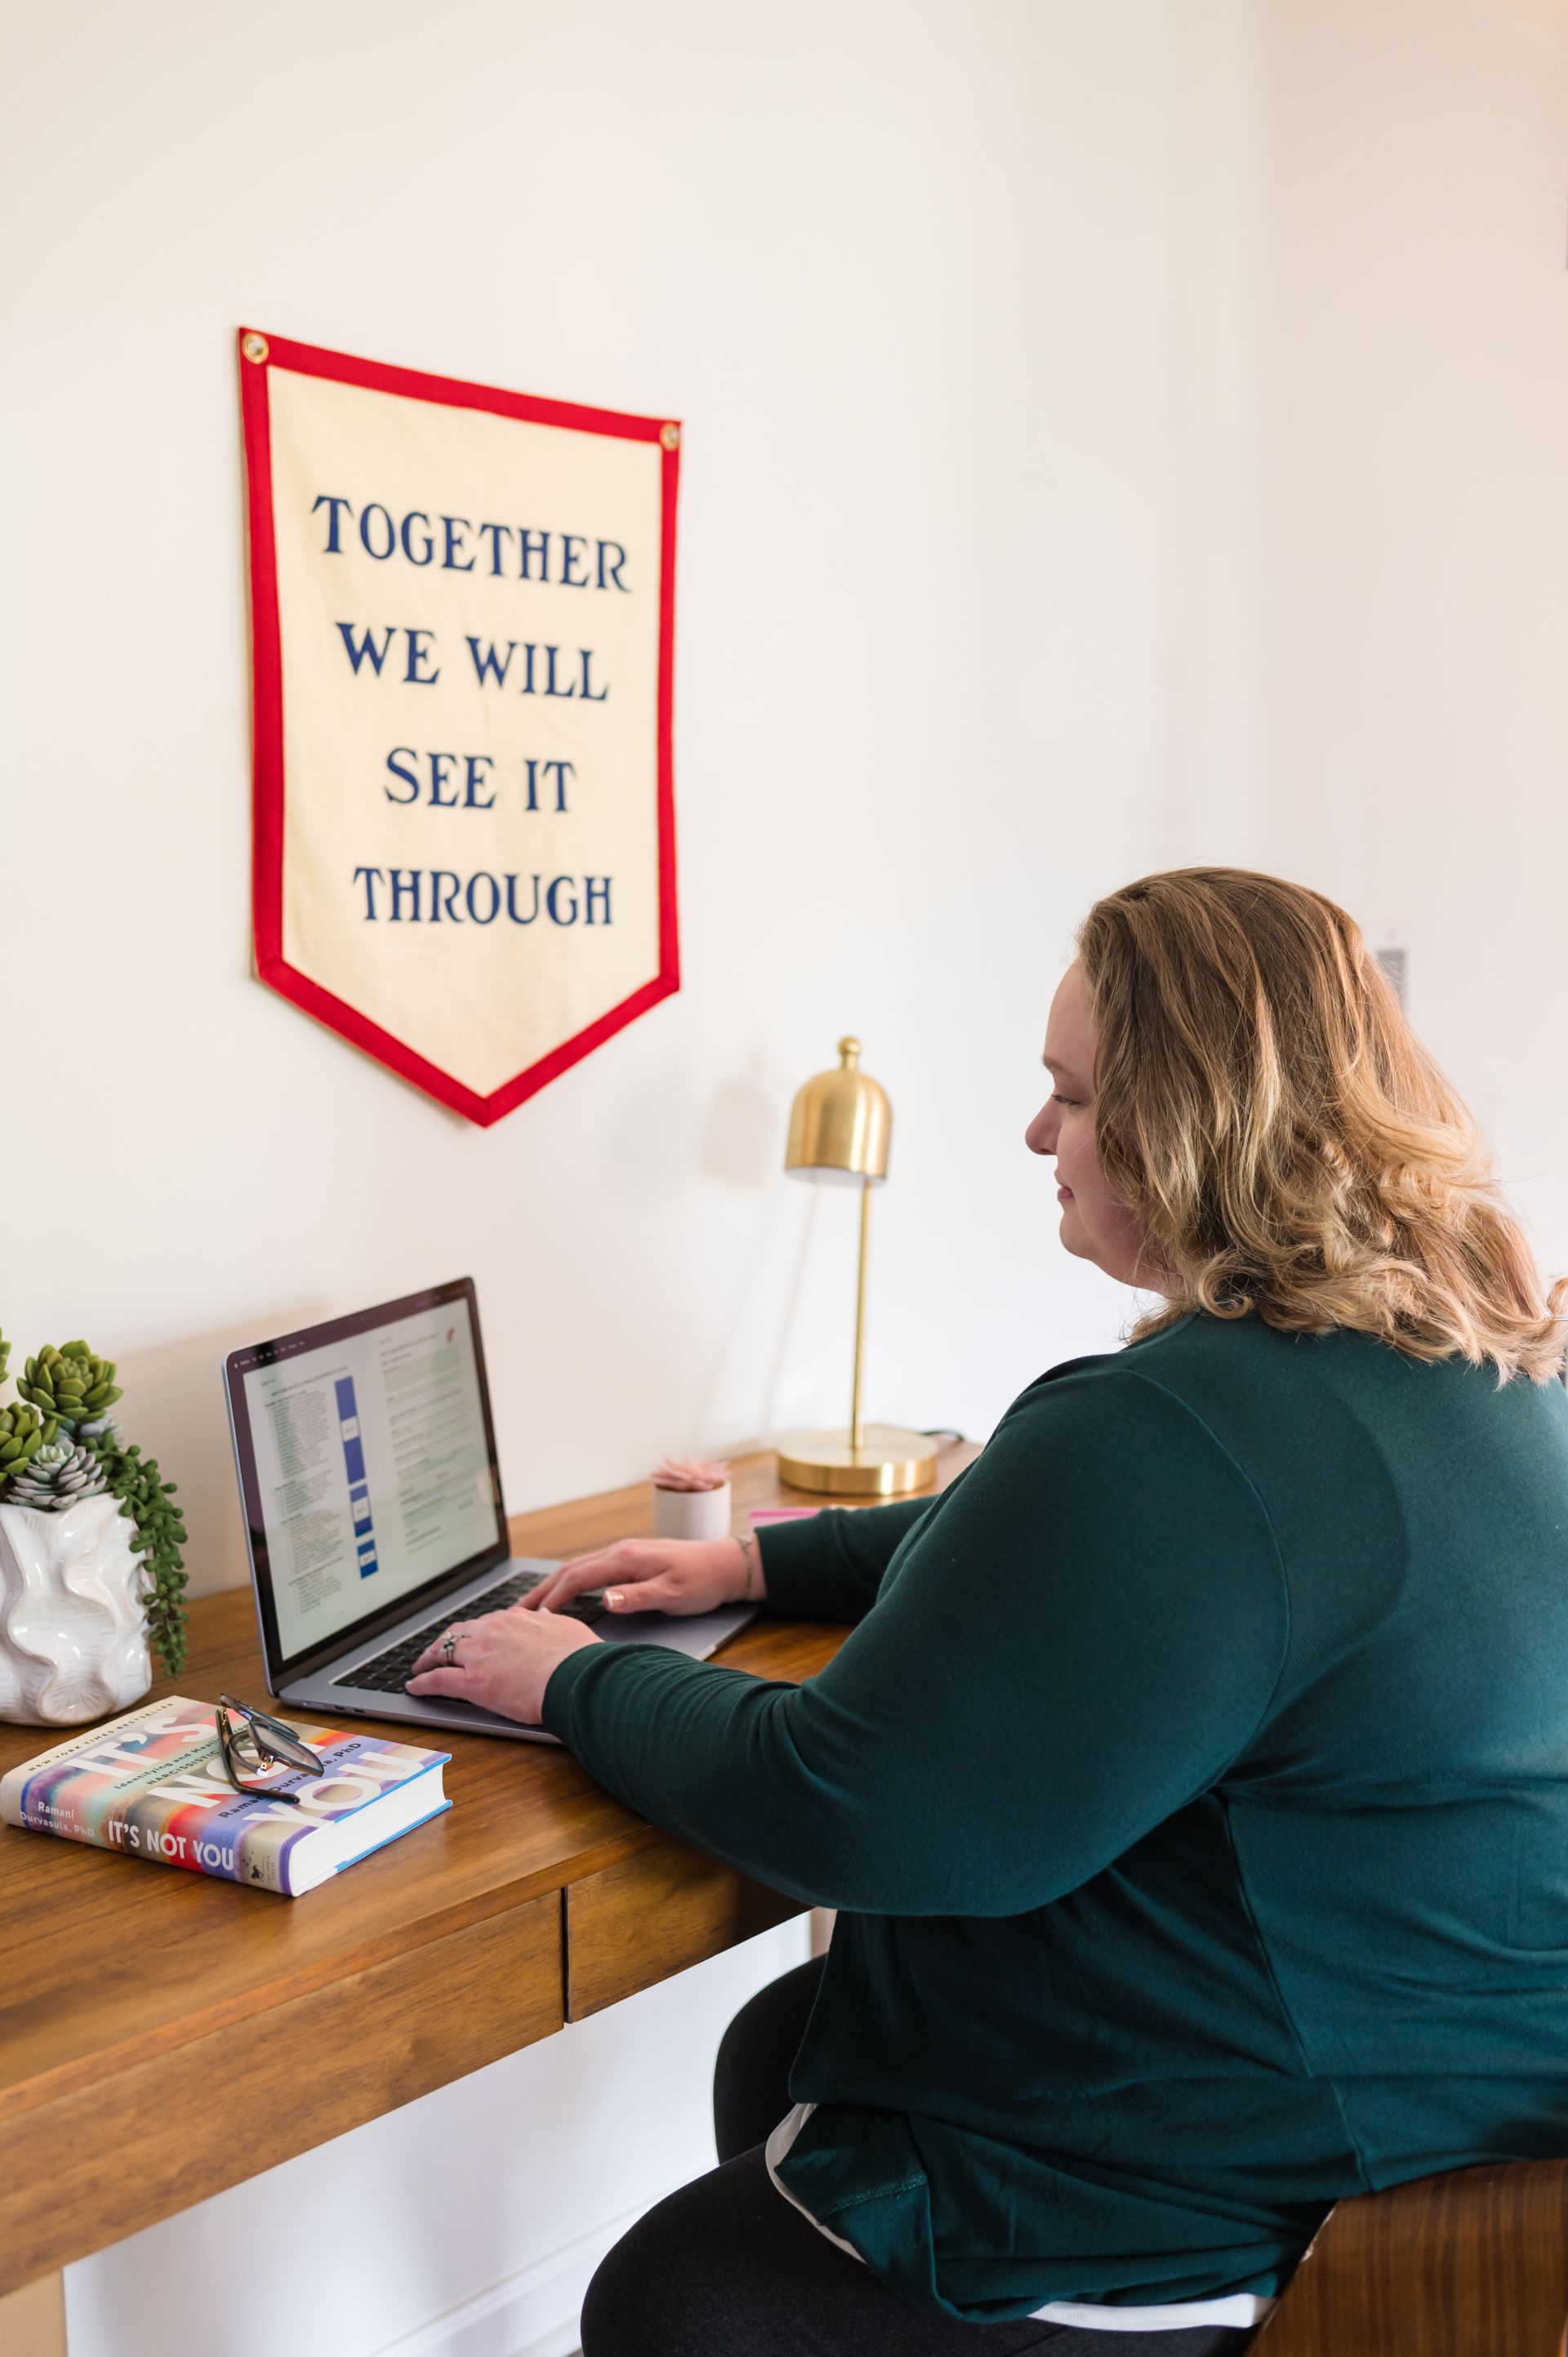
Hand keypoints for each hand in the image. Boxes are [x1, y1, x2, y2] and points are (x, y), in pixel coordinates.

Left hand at [405, 1606, 599, 1723]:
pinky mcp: (471, 1682)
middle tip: (436, 1650)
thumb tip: (545, 1614)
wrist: (576, 1676)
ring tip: (420, 1667)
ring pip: (442, 1652)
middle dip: (443, 1642)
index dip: (472, 1633)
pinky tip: (414, 1686)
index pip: (484, 1623)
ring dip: (427, 1659)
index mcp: (514, 1619)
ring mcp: (479, 1655)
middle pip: (457, 1633)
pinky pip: (437, 1679)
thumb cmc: (578, 1657)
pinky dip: (422, 1682)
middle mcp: (492, 1631)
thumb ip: (550, 1621)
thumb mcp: (565, 1628)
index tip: (469, 1638)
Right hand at [522, 1534, 761, 1619]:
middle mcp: (620, 1551)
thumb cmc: (701, 1581)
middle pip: (570, 1569)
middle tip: (517, 1611)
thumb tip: (604, 1599)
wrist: (725, 1565)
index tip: (535, 1617)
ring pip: (578, 1568)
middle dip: (542, 1589)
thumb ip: (637, 1597)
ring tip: (532, 1604)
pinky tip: (565, 1594)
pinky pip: (590, 1569)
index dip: (554, 1596)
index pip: (578, 1576)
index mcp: (626, 1558)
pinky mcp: (630, 1560)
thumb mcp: (672, 1594)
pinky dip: (570, 1581)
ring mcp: (624, 1553)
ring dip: (553, 1585)